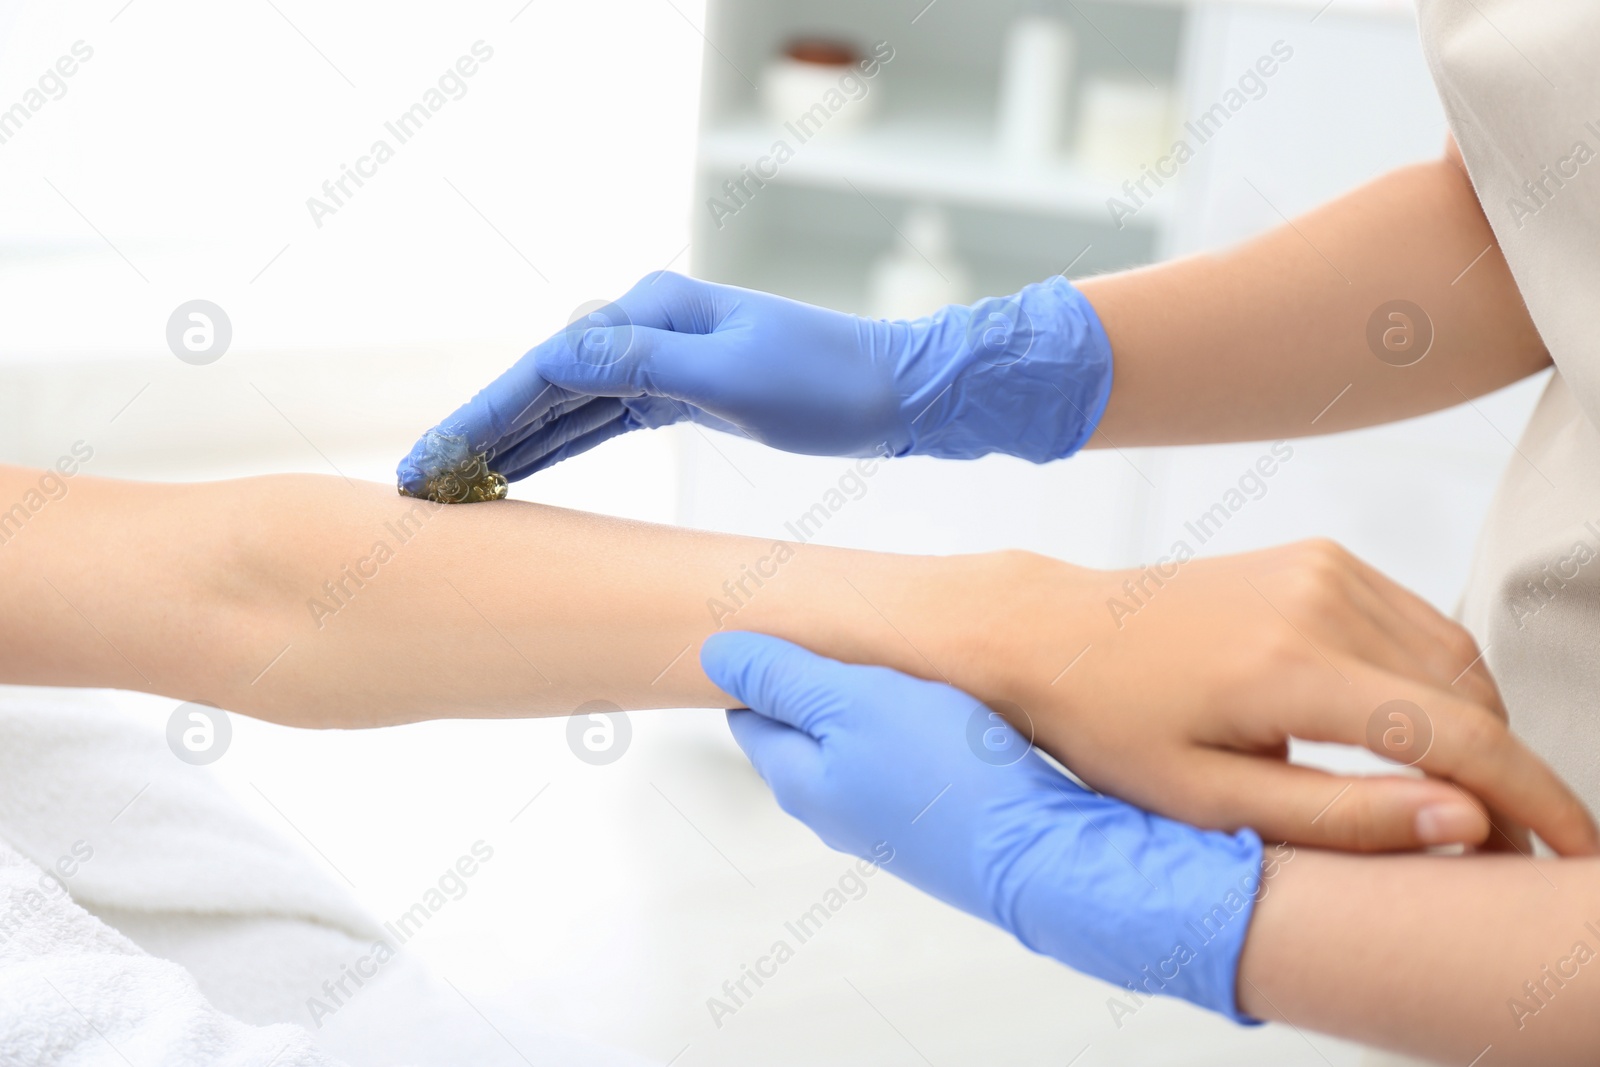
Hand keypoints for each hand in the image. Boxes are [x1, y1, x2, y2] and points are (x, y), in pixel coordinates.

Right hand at [395, 271, 1112, 491]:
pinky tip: (525, 467)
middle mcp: (649, 325)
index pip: (547, 367)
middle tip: (421, 481)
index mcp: (654, 314)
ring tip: (456, 481)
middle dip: (482, 430)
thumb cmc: (828, 386)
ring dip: (514, 440)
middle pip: (544, 383)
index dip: (484, 415)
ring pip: (568, 403)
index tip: (434, 459)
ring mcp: (664, 356)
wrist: (899, 390)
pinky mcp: (682, 388)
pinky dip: (560, 442)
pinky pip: (602, 417)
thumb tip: (558, 355)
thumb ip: (643, 365)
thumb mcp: (735, 379)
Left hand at [705, 631, 1265, 1021]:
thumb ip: (782, 677)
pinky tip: (949, 710)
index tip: (786, 627)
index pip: (751, 712)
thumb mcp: (852, 703)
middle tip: (849, 634)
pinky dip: (918, 728)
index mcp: (799, 781)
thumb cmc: (951, 778)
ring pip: (862, 746)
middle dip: (817, 683)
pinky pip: (910, 763)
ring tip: (903, 665)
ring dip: (875, 704)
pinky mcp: (939, 825)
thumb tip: (718, 652)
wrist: (1047, 853)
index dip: (762, 665)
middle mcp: (836, 811)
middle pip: (806, 731)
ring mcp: (889, 823)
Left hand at [939, 540, 1598, 854]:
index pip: (1460, 737)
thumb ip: (1343, 818)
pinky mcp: (1321, 557)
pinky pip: (1418, 623)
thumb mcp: (1208, 799)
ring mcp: (1324, 567)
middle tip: (1504, 851)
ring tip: (1459, 802)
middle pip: (1471, 697)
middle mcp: (1321, 599)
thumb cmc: (1112, 725)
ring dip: (1477, 730)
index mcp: (1291, 666)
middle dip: (1508, 777)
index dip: (1538, 803)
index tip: (1577, 856)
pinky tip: (1416, 737)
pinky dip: (1439, 683)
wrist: (1054, 633)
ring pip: (1455, 658)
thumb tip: (1470, 824)